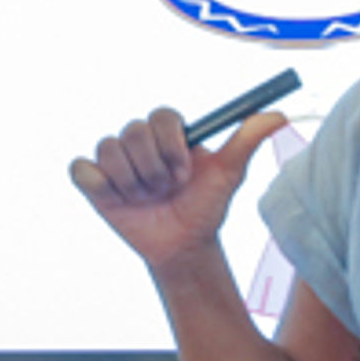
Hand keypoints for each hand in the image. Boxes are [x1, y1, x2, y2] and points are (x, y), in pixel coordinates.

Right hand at [69, 107, 285, 269]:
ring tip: (148, 198)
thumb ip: (247, 141)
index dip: (171, 144)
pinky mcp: (94, 182)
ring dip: (133, 182)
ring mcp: (115, 161)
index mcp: (169, 132)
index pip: (161, 115)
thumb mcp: (228, 174)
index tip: (184, 172)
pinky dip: (99, 184)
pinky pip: (82, 170)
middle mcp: (140, 141)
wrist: (182, 245)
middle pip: (133, 132)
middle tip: (167, 189)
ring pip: (109, 151)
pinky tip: (120, 199)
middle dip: (154, 168)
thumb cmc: (205, 206)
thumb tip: (277, 116)